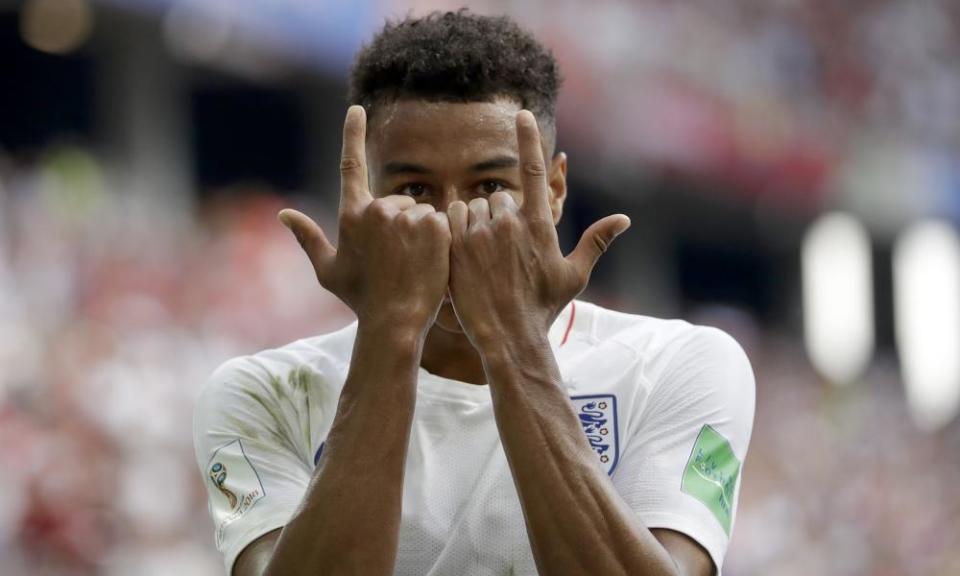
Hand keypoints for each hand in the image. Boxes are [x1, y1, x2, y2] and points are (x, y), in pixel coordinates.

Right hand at [278, 106, 450, 330]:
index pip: (350, 164)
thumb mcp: (329, 270)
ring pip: (420, 212)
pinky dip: (439, 237)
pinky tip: (431, 260)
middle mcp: (378, 209)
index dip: (352, 133)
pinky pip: (440, 221)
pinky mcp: (434, 226)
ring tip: (413, 264)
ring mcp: (407, 217)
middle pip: (397, 201)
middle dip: (400, 223)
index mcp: (352, 214)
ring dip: (420, 232)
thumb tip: (283, 214)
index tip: (357, 110)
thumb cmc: (360, 299)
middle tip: (397, 259)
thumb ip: (307, 238)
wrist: (395, 321)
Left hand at [447, 110, 629, 348]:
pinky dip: (456, 226)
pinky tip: (463, 249)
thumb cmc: (544, 307)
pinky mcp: (456, 247)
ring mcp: (480, 235)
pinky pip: (452, 217)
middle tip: (504, 249)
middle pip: (499, 196)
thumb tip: (625, 218)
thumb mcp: (574, 275)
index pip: (533, 172)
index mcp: (539, 225)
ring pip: (474, 206)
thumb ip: (596, 241)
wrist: (508, 336)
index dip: (528, 139)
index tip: (521, 114)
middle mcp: (509, 224)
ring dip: (478, 221)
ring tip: (484, 254)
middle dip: (501, 214)